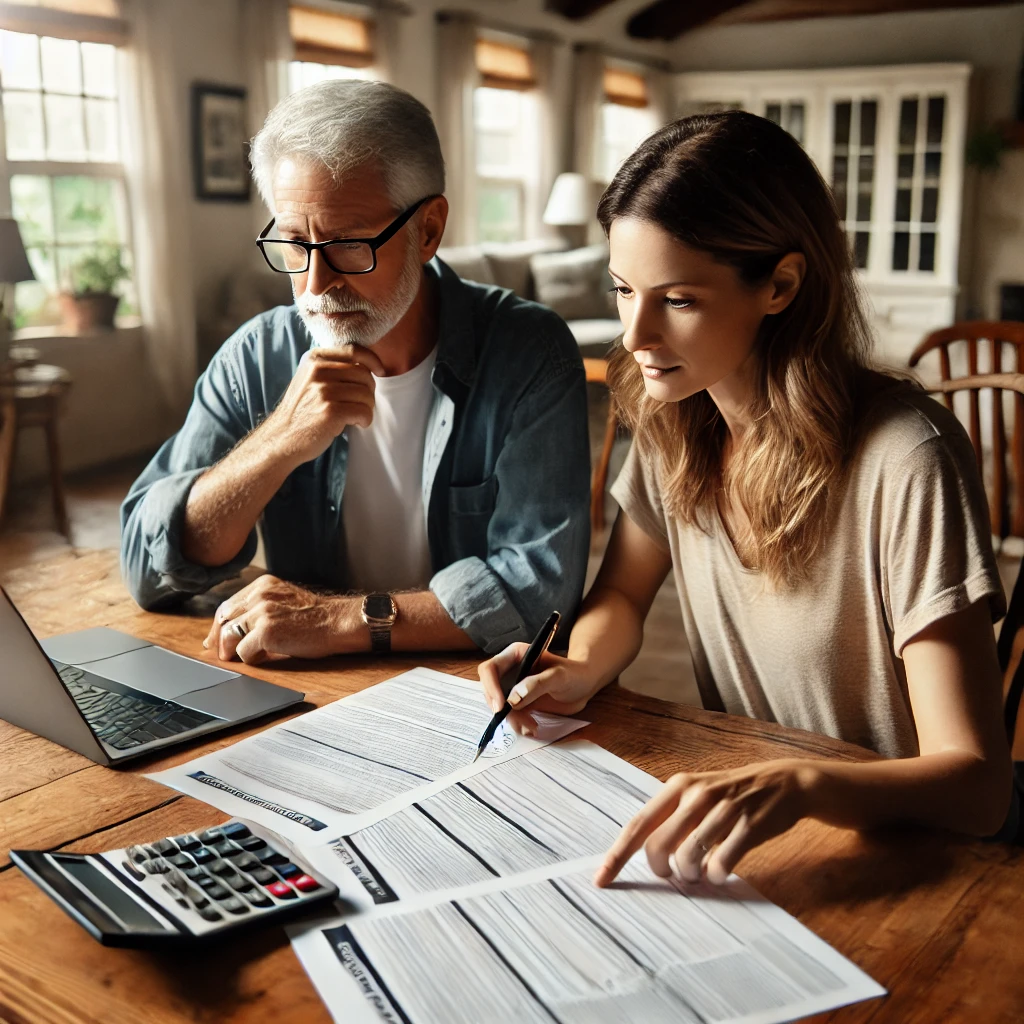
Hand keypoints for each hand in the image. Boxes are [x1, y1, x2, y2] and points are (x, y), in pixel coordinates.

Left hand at [203, 575, 363, 663]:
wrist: (338, 622)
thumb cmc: (316, 617)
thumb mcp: (285, 600)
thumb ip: (262, 606)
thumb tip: (235, 627)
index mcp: (263, 585)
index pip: (229, 604)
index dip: (220, 624)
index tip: (216, 638)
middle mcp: (259, 595)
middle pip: (224, 618)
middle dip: (218, 639)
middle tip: (222, 654)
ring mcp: (262, 612)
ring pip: (229, 636)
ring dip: (234, 650)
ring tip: (248, 656)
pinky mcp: (266, 632)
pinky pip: (243, 652)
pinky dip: (251, 659)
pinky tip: (265, 657)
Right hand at [267, 345, 384, 466]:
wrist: (282, 437)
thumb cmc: (303, 410)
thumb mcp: (310, 379)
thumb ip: (332, 367)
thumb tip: (369, 365)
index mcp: (314, 358)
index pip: (354, 350)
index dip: (373, 361)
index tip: (380, 372)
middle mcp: (318, 370)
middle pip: (364, 374)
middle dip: (369, 391)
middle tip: (360, 404)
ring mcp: (323, 391)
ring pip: (366, 394)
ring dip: (367, 408)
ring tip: (356, 416)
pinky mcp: (330, 411)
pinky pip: (364, 411)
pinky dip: (365, 420)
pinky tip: (356, 424)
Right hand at [478, 643, 598, 734]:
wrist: (584, 686)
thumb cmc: (574, 674)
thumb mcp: (559, 676)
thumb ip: (537, 684)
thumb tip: (513, 698)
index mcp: (515, 655)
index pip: (490, 669)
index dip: (491, 687)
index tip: (501, 706)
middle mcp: (510, 670)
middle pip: (490, 690)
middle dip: (502, 708)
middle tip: (519, 720)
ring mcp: (513, 687)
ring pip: (499, 706)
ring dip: (512, 719)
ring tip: (531, 726)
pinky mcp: (519, 702)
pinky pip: (509, 715)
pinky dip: (518, 724)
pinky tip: (532, 726)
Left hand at [594, 759, 819, 887]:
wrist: (783, 782)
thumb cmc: (732, 795)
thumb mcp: (698, 794)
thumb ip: (672, 818)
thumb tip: (644, 855)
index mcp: (678, 786)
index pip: (638, 824)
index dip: (617, 855)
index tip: (602, 880)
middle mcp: (697, 794)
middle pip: (657, 846)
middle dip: (661, 870)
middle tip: (673, 874)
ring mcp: (724, 809)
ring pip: (688, 858)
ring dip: (691, 875)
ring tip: (701, 871)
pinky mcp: (748, 825)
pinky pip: (721, 864)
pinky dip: (717, 875)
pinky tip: (721, 870)